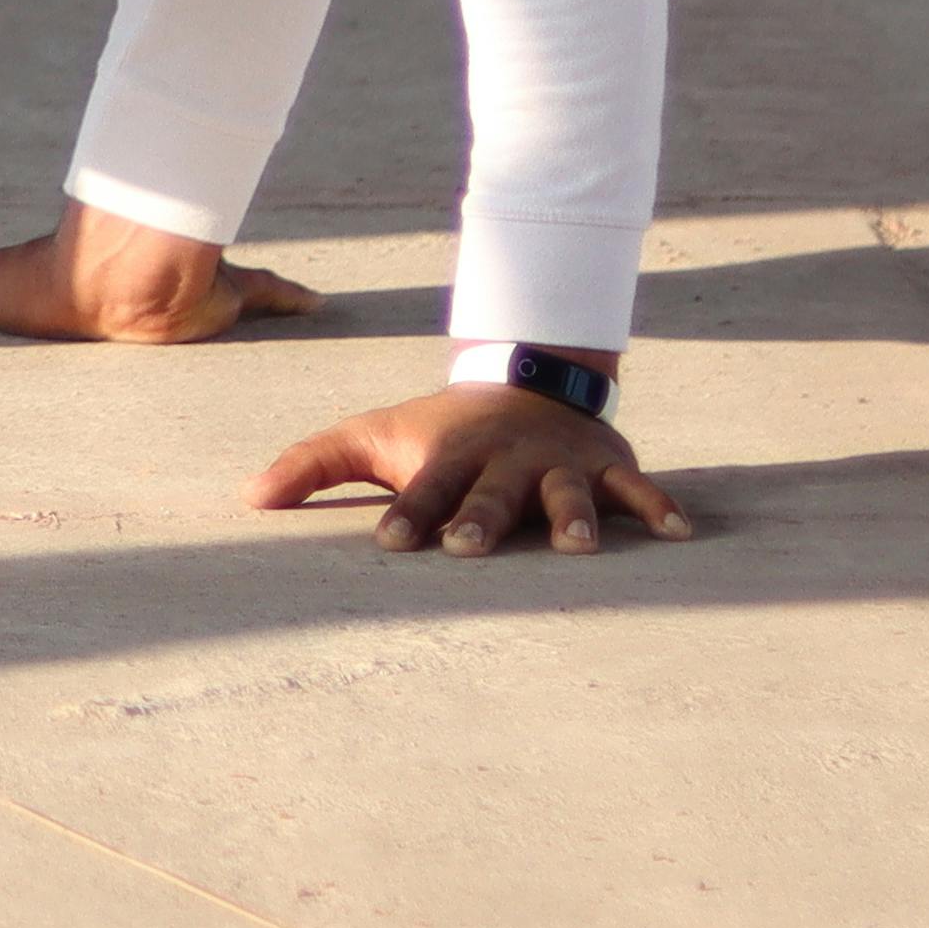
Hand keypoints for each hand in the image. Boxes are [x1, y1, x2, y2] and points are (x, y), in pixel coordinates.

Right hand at [0, 198, 316, 345]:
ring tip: (277, 321)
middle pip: (169, 288)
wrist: (118, 278)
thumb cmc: (54, 284)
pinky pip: (268, 293)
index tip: (116, 312)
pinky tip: (319, 304)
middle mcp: (149, 290)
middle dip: (193, 302)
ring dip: (249, 300)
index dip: (108, 294)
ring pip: (227, 289)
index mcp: (97, 286)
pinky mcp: (228, 297)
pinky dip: (292, 298)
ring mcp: (191, 293)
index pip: (101, 287)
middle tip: (211, 320)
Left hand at [261, 383, 695, 554]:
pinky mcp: (605, 467)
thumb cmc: (440, 429)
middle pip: (491, 494)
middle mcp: (504, 462)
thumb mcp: (377, 436)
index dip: (408, 513)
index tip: (390, 540)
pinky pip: (637, 489)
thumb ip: (314, 465)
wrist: (524, 379)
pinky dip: (659, 508)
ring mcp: (558, 466)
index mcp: (449, 457)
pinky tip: (681, 534)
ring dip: (571, 519)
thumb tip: (246, 497)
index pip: (423, 490)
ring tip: (579, 548)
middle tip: (469, 548)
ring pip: (564, 495)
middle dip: (480, 519)